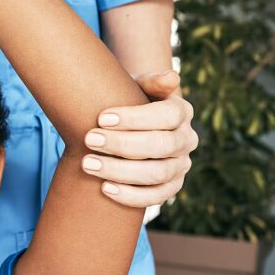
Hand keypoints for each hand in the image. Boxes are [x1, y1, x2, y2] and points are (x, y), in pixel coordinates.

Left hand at [81, 70, 198, 207]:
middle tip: (89, 139)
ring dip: (120, 171)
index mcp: (182, 111)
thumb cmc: (130, 99)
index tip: (101, 118)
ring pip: (157, 174)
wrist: (129, 123)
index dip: (135, 118)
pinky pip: (156, 197)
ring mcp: (181, 165)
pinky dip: (131, 196)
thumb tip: (170, 78)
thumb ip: (152, 81)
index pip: (167, 115)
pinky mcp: (171, 186)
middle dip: (122, 144)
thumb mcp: (137, 85)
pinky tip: (105, 188)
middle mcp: (186, 140)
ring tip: (88, 164)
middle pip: (162, 146)